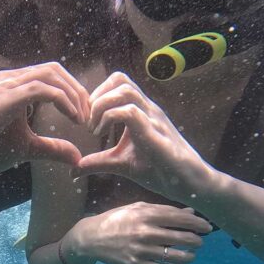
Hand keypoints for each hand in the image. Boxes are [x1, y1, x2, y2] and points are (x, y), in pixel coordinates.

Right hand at [0, 62, 90, 175]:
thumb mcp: (28, 149)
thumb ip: (52, 148)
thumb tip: (77, 157)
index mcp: (13, 84)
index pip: (51, 73)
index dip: (73, 91)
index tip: (85, 115)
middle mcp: (8, 79)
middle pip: (54, 69)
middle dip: (77, 91)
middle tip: (89, 116)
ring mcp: (3, 85)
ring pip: (49, 75)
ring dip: (73, 95)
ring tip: (82, 119)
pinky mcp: (1, 98)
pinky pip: (40, 90)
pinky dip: (62, 101)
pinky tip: (73, 118)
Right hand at [70, 202, 210, 263]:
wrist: (92, 237)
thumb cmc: (118, 219)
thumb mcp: (138, 208)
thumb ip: (164, 210)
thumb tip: (190, 213)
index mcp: (146, 214)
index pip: (179, 218)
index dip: (197, 224)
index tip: (207, 227)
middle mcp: (145, 232)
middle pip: (182, 238)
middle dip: (196, 241)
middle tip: (200, 242)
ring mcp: (141, 250)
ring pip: (176, 257)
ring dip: (189, 256)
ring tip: (191, 255)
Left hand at [76, 72, 214, 199]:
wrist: (189, 184)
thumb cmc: (160, 170)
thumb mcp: (121, 164)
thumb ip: (98, 162)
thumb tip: (74, 170)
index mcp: (141, 111)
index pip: (118, 82)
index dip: (97, 94)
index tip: (87, 118)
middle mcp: (148, 109)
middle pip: (120, 79)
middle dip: (97, 96)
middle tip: (88, 121)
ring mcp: (153, 118)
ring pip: (125, 90)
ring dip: (102, 106)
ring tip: (94, 128)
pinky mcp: (155, 133)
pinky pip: (130, 112)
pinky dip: (109, 119)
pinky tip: (101, 136)